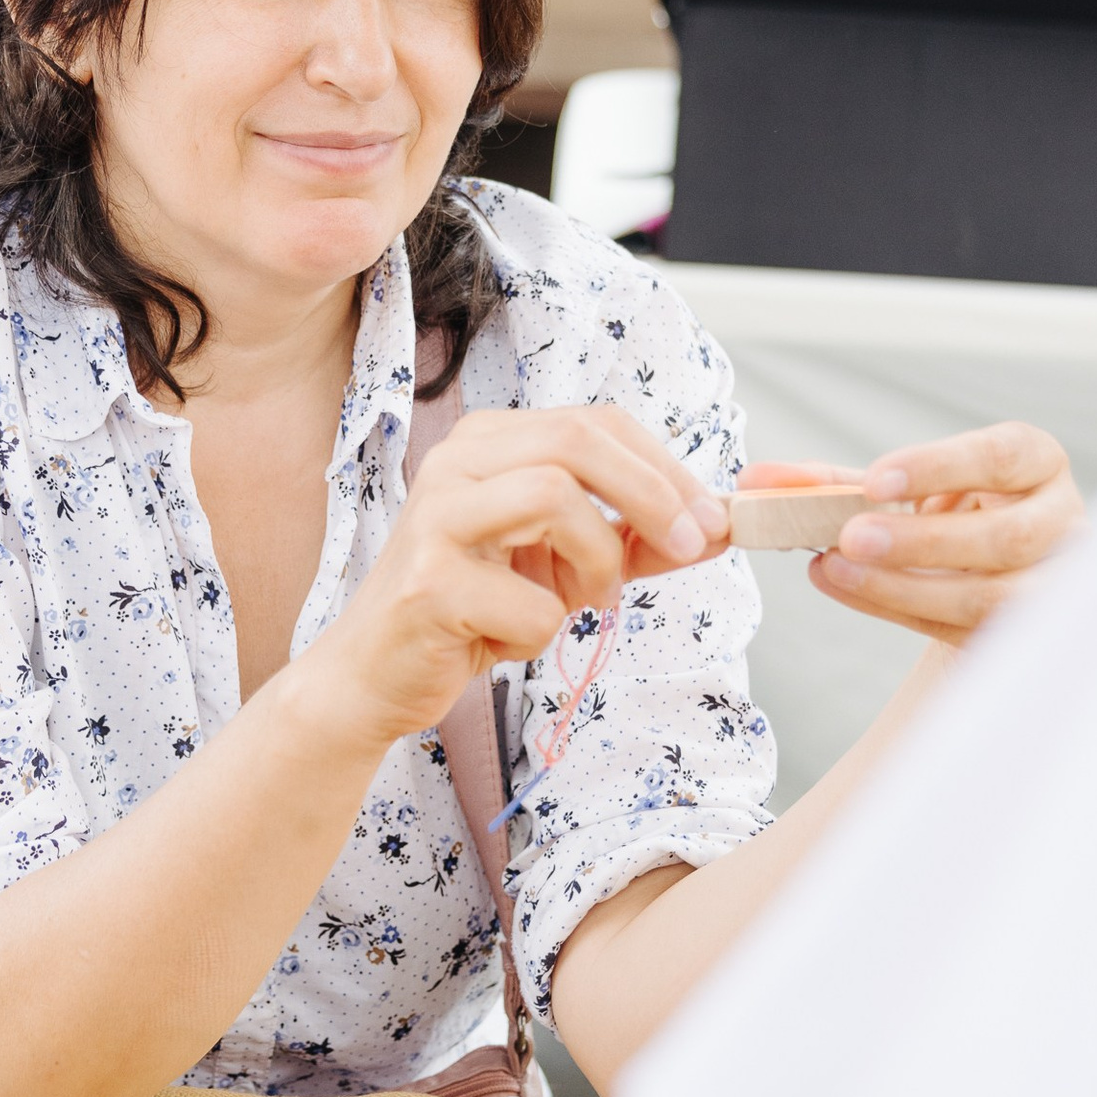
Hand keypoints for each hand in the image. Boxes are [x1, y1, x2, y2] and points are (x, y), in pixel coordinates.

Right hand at [296, 405, 729, 755]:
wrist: (376, 675)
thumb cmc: (473, 612)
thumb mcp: (565, 566)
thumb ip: (635, 540)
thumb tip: (721, 527)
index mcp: (490, 442)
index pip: (597, 422)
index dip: (666, 466)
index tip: (712, 519)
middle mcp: (456, 461)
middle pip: (577, 439)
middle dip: (652, 493)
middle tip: (691, 545)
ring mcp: (435, 517)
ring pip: (554, 497)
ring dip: (596, 561)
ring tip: (581, 602)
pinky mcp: (428, 584)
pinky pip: (531, 603)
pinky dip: (543, 632)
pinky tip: (507, 640)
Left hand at [749, 425, 1079, 646]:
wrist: (980, 579)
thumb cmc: (938, 520)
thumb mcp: (895, 493)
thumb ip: (831, 484)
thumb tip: (753, 484)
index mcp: (1035, 463)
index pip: (1003, 456)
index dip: (941, 468)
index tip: (874, 479)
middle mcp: (1064, 520)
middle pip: (1004, 536)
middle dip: (920, 540)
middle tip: (848, 539)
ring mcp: (1059, 586)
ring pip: (992, 596)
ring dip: (907, 587)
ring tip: (836, 569)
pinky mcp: (1036, 638)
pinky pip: (972, 634)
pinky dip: (909, 613)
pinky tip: (858, 593)